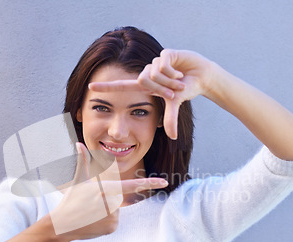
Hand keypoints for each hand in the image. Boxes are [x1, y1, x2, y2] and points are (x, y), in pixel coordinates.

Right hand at [50, 143, 167, 238]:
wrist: (62, 225)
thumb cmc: (70, 200)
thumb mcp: (78, 180)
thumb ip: (82, 161)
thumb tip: (78, 143)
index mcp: (105, 188)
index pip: (132, 184)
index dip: (149, 183)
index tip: (164, 181)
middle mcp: (111, 203)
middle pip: (119, 197)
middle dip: (107, 198)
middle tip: (91, 203)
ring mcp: (113, 216)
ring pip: (117, 209)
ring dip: (106, 210)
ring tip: (91, 212)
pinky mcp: (112, 227)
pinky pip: (115, 221)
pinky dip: (106, 221)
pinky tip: (94, 221)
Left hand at [89, 49, 211, 138]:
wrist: (202, 76)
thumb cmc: (186, 89)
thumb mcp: (175, 104)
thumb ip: (170, 118)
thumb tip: (172, 137)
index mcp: (145, 84)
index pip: (122, 86)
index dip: (106, 87)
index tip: (89, 87)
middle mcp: (147, 72)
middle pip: (142, 81)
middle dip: (160, 89)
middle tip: (174, 91)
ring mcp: (155, 62)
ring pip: (154, 74)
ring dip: (169, 81)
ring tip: (179, 80)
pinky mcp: (166, 53)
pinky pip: (163, 65)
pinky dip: (173, 72)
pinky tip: (180, 72)